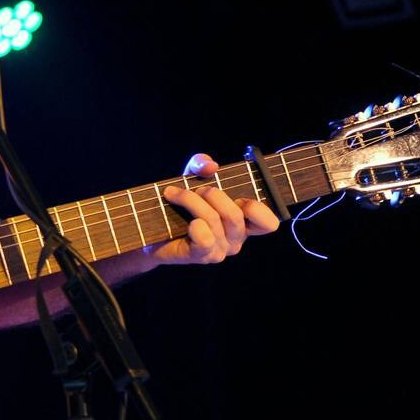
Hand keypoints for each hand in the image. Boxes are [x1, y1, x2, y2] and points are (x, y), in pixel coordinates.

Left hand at [146, 153, 280, 265]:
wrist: (150, 226)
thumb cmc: (178, 202)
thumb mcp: (191, 176)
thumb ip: (202, 163)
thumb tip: (212, 166)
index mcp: (242, 222)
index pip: (269, 223)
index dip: (258, 208)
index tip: (237, 196)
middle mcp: (235, 239)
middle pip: (235, 214)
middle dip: (212, 194)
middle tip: (195, 189)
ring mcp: (220, 250)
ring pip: (214, 220)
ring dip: (191, 201)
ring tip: (175, 195)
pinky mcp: (201, 256)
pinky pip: (205, 238)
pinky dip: (193, 224)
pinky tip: (184, 222)